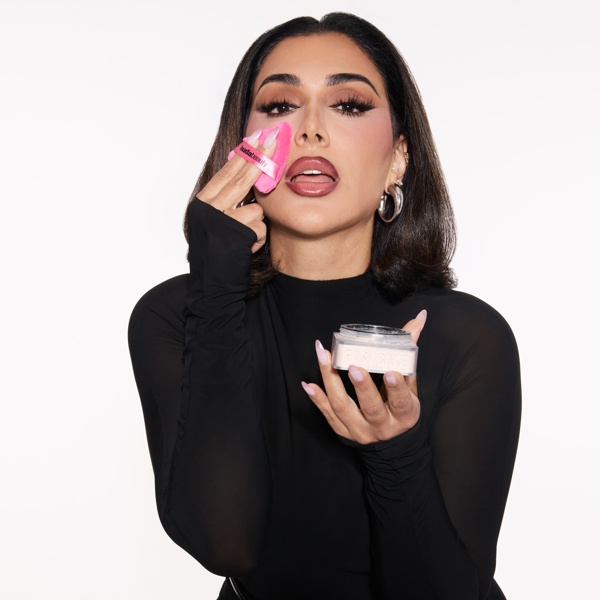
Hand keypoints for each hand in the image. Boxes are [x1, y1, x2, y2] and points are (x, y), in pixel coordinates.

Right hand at [195, 127, 279, 252]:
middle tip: (275, 138)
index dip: (244, 155)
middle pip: (240, 178)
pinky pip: (260, 227)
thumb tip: (250, 179)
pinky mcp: (234, 233)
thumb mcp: (217, 225)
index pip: (226, 173)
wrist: (210, 289)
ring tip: (243, 243)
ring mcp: (219, 220)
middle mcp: (207, 209)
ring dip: (255, 227)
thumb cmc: (218, 258)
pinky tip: (245, 251)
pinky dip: (257, 240)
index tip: (257, 138)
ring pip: (255, 208)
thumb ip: (227, 203)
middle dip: (261, 159)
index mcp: (201, 204)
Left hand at [302, 310, 426, 443]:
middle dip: (362, 386)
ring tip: (324, 359)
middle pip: (371, 407)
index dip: (396, 388)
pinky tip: (308, 384)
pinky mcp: (343, 430)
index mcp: (403, 415)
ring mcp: (360, 430)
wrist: (391, 440)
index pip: (401, 402)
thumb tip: (419, 317)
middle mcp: (382, 426)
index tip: (390, 372)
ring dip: (332, 382)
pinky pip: (327, 414)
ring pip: (343, 407)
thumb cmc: (401, 406)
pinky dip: (317, 399)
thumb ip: (409, 352)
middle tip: (353, 366)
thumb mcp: (410, 385)